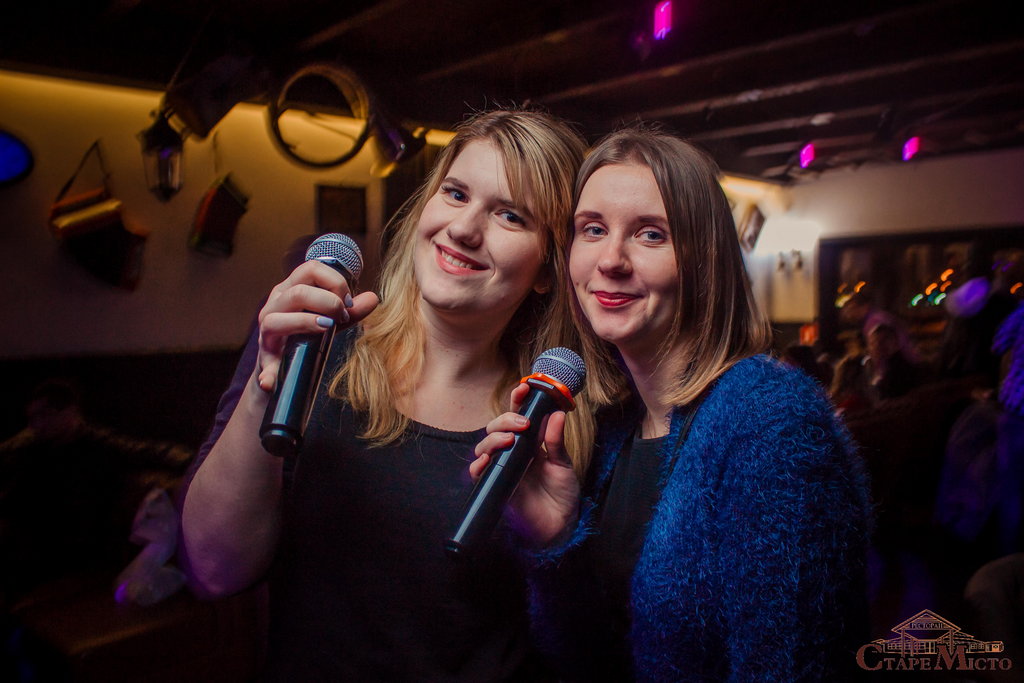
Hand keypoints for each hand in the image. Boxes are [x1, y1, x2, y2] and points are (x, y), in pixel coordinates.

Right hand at [255, 260, 378, 391]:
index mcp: (291, 289)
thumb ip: (352, 311)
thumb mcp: (332, 320)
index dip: (335, 282)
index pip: (311, 268)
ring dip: (306, 324)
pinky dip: (270, 374)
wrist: (283, 367)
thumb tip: (373, 298)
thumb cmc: (308, 335)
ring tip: (327, 329)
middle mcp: (275, 304)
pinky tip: (273, 381)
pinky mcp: (265, 358)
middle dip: (328, 302)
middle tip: (343, 318)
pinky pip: (265, 365)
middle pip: (298, 292)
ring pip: (277, 319)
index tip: (348, 302)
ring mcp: (266, 330)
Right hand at [471, 383, 580, 546]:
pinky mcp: (496, 485)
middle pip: (497, 427)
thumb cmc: (562, 494)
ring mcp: (503, 467)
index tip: (523, 388)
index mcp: (530, 442)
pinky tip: (487, 461)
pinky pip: (479, 472)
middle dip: (505, 420)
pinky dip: (479, 464)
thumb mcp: (563, 464)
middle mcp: (514, 451)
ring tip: (508, 441)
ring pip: (485, 445)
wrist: (559, 525)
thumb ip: (556, 441)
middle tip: (522, 424)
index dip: (517, 401)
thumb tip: (556, 414)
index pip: (519, 416)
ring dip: (493, 439)